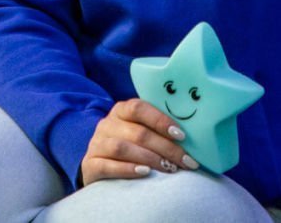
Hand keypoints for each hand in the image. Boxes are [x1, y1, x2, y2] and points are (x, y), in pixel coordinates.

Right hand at [80, 98, 200, 184]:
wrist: (99, 166)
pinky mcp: (90, 164)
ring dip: (150, 158)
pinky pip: (108, 165)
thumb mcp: (139, 132)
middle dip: (166, 148)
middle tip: (186, 161)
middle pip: (138, 132)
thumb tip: (190, 137)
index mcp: (121, 110)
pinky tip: (145, 173)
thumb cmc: (129, 147)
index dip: (161, 120)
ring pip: (123, 148)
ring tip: (170, 169)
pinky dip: (128, 169)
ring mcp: (96, 144)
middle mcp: (107, 124)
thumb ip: (157, 129)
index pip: (139, 108)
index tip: (182, 135)